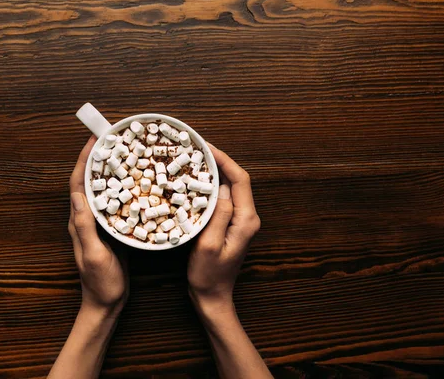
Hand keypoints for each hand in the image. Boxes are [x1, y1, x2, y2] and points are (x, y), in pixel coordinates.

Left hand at [69, 136, 128, 315]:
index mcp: (79, 222)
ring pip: (102, 190)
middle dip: (97, 158)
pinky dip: (122, 188)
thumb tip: (77, 196)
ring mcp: (99, 224)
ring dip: (110, 170)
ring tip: (125, 153)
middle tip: (113, 139)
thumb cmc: (101, 282)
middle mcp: (86, 219)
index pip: (78, 184)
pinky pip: (115, 203)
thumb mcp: (94, 254)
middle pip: (89, 181)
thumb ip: (85, 226)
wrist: (107, 303)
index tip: (94, 139)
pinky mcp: (111, 230)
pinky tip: (136, 183)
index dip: (84, 160)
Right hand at [188, 144, 260, 314]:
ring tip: (196, 160)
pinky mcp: (231, 224)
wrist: (213, 296)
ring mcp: (241, 221)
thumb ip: (219, 215)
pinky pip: (224, 198)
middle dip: (219, 161)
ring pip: (231, 187)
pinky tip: (197, 182)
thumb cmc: (208, 275)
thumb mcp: (209, 245)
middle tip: (198, 148)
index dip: (225, 160)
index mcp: (246, 220)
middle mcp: (248, 217)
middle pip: (237, 180)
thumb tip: (223, 187)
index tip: (206, 147)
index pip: (241, 180)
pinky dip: (212, 186)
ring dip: (215, 172)